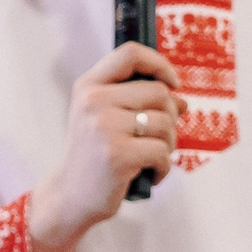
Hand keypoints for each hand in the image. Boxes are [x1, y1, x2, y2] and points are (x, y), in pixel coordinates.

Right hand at [27, 42, 184, 251]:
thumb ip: (135, 102)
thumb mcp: (102, 118)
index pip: (130, 54)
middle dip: (170, 117)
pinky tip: (149, 174)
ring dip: (167, 145)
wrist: (69, 196)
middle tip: (157, 137)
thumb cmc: (92, 156)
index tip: (172, 84)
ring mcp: (105, 128)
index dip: (159, 64)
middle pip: (159, 93)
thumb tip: (181, 101)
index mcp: (88, 87)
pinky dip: (163, 167)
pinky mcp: (118, 155)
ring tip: (150, 158)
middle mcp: (94, 102)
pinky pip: (163, 152)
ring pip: (165, 123)